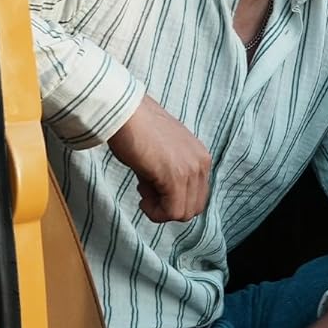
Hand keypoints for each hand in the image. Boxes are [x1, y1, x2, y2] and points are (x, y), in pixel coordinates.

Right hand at [108, 94, 211, 222]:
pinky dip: (155, 212)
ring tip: (143, 187)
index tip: (152, 186)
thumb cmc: (137, 131)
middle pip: (194, 207)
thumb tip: (165, 195)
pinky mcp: (175, 177)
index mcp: (201, 157)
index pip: (197, 196)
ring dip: (160, 209)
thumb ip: (172, 171)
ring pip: (183, 213)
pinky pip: (172, 212)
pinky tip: (141, 195)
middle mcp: (202, 163)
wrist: (125, 114)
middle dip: (169, 207)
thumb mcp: (164, 153)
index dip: (173, 199)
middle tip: (147, 190)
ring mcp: (191, 170)